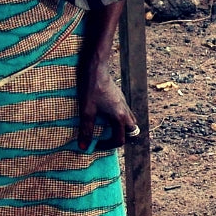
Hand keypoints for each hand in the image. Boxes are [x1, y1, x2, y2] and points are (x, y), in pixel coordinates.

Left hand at [76, 6, 138, 149]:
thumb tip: (83, 147)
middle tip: (107, 137)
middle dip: (122, 137)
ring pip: (130, 120)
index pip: (120, 139)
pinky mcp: (119, 96)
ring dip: (121, 127)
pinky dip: (118, 117)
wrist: (96, 68)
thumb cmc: (91, 88)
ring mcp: (123, 102)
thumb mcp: (86, 111)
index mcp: (119, 116)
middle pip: (132, 130)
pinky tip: (104, 113)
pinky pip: (124, 111)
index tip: (95, 144)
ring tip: (106, 127)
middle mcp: (125, 110)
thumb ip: (86, 130)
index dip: (108, 146)